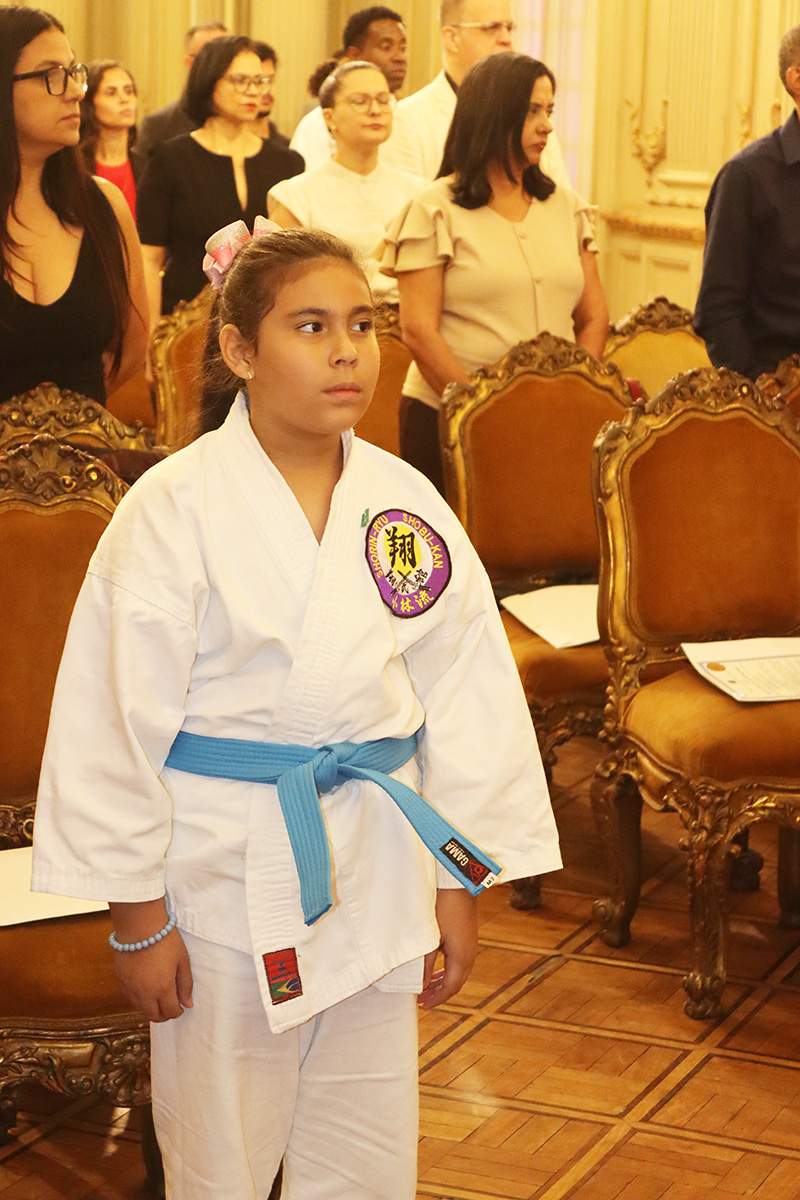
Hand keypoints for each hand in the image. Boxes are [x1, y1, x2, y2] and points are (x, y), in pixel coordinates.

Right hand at [108, 899, 192, 1021]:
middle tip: (170, 1005)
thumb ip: (186, 984)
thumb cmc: (165, 940)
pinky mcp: (121, 981)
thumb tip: (187, 1004)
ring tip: (159, 993)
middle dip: (164, 1014)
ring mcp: (131, 988)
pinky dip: (139, 998)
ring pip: (141, 1009)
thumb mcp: (182, 960)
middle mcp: (145, 993)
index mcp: (163, 988)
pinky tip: (146, 986)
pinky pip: (130, 998)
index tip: (180, 1005)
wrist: (140, 925)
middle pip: (154, 1016)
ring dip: (151, 1006)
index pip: (171, 1012)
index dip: (178, 1011)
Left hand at [418, 888, 477, 1010]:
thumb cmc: (443, 909)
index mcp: (461, 958)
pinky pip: (460, 963)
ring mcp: (471, 946)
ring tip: (428, 987)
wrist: (458, 886)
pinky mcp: (469, 939)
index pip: (450, 988)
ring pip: (458, 974)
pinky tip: (438, 969)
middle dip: (439, 994)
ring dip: (444, 983)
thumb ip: (426, 964)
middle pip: (456, 984)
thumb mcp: (431, 939)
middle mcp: (469, 955)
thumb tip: (422, 985)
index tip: (423, 1005)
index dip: (436, 999)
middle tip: (422, 1000)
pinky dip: (448, 972)